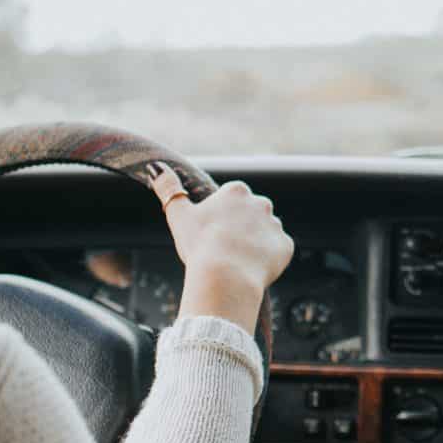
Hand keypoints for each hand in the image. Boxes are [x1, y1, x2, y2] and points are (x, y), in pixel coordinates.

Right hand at [147, 163, 293, 330]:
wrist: (225, 275)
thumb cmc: (200, 244)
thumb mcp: (179, 214)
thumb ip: (169, 189)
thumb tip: (156, 168)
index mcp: (236, 191)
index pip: (231, 201)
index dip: (221, 218)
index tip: (213, 233)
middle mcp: (260, 203)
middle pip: (250, 215)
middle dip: (240, 229)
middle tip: (224, 248)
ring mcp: (275, 224)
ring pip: (264, 233)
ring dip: (255, 243)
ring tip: (237, 261)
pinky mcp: (285, 245)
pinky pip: (277, 251)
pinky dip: (268, 259)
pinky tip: (252, 268)